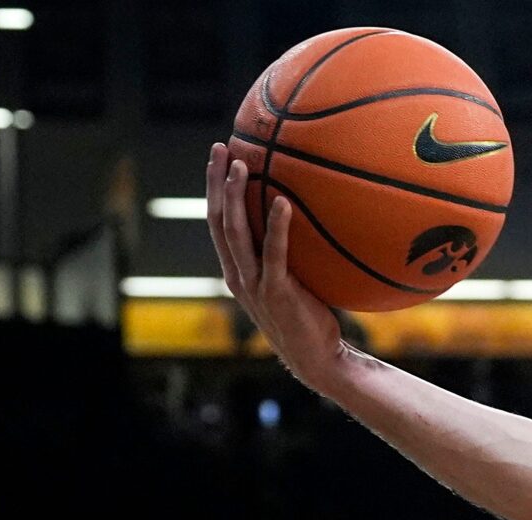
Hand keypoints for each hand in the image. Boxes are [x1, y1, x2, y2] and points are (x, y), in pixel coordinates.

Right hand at [203, 142, 350, 392]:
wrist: (316, 360)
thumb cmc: (309, 318)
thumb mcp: (292, 281)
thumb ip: (287, 254)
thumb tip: (305, 217)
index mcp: (236, 271)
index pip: (217, 222)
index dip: (214, 189)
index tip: (219, 158)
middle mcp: (237, 275)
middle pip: (218, 220)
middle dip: (217, 182)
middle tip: (222, 148)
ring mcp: (254, 285)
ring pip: (236, 233)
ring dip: (237, 196)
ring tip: (243, 165)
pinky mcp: (277, 293)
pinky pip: (274, 254)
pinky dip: (278, 227)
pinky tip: (284, 202)